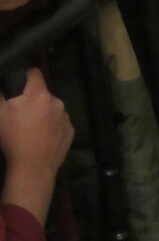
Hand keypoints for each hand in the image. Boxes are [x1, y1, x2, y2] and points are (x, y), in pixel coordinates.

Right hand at [0, 68, 73, 223]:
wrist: (34, 166)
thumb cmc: (13, 137)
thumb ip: (0, 95)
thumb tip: (2, 86)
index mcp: (40, 95)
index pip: (35, 74)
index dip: (27, 74)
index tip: (22, 77)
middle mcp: (57, 103)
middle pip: (43, 95)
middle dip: (32, 99)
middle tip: (21, 112)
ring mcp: (66, 119)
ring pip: (52, 109)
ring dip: (44, 113)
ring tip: (32, 127)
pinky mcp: (71, 133)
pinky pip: (60, 123)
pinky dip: (52, 126)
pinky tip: (42, 136)